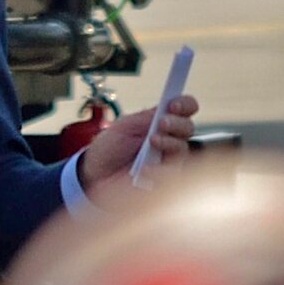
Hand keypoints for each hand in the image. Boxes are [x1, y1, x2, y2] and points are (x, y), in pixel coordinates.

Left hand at [77, 93, 199, 195]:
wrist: (96, 174)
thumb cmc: (110, 149)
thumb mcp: (125, 126)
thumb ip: (147, 118)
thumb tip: (168, 107)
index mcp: (161, 122)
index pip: (185, 108)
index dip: (184, 104)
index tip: (173, 104)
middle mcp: (169, 139)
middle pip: (188, 127)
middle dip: (177, 123)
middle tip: (161, 123)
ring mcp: (168, 160)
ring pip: (183, 149)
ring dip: (169, 142)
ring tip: (151, 142)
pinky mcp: (164, 180)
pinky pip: (173, 173)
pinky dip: (160, 169)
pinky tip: (145, 168)